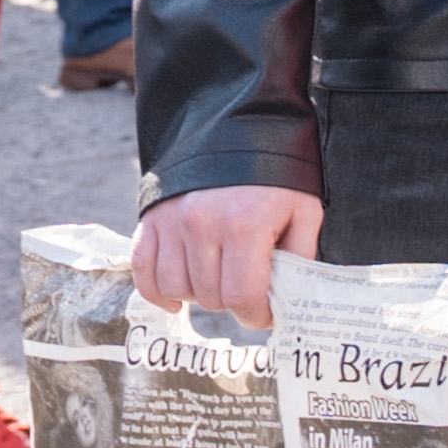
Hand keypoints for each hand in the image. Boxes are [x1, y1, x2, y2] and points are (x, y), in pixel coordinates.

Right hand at [133, 182, 326, 328]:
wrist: (237, 131)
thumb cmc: (276, 177)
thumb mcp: (303, 212)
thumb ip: (299, 257)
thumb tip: (287, 301)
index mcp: (245, 224)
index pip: (241, 296)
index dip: (255, 316)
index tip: (263, 315)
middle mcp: (203, 223)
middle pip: (209, 297)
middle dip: (231, 302)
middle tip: (245, 289)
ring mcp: (172, 221)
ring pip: (176, 288)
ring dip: (198, 295)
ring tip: (218, 280)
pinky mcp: (152, 220)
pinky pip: (143, 271)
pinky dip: (156, 292)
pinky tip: (176, 300)